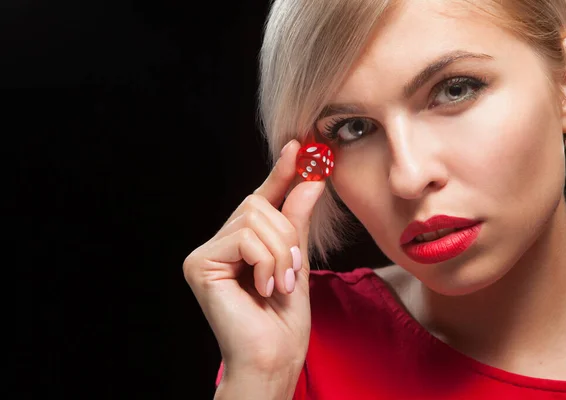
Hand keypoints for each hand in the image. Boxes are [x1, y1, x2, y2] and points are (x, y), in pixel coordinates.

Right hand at [183, 139, 324, 376]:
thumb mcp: (297, 260)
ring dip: (280, 253)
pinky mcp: (198, 264)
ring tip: (279, 286)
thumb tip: (310, 178)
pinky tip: (263, 289)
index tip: (298, 146)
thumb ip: (297, 220)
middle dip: (286, 235)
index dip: (279, 174)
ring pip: (253, 219)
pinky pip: (244, 238)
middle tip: (292, 272)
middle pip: (256, 205)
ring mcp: (204, 254)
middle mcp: (216, 245)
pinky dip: (266, 262)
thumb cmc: (283, 320)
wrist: (272, 359)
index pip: (260, 200)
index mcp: (238, 244)